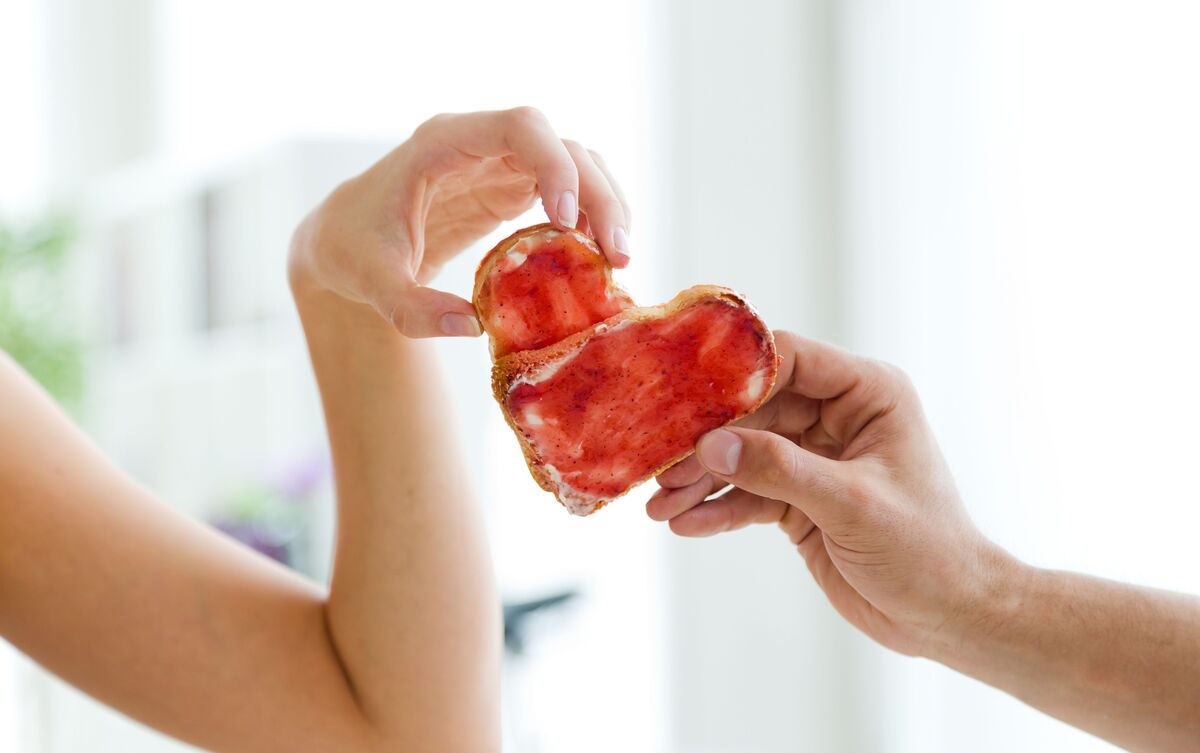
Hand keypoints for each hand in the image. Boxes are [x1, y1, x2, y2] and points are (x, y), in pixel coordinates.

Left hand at [288, 107, 631, 336]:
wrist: (345, 240)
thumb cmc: (351, 248)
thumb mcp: (370, 281)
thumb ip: (411, 308)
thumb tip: (471, 326)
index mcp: (443, 143)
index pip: (518, 126)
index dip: (553, 163)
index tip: (566, 217)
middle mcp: (481, 144)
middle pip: (562, 145)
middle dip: (597, 194)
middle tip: (616, 255)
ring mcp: (502, 164)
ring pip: (576, 163)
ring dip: (605, 205)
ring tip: (617, 260)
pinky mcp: (512, 189)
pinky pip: (568, 189)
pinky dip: (591, 218)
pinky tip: (598, 257)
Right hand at [647, 332, 1013, 656]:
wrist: (946, 615)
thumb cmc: (925, 549)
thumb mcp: (851, 503)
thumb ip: (780, 469)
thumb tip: (711, 446)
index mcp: (868, 394)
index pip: (789, 360)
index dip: (736, 373)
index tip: (685, 392)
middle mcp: (838, 416)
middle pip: (753, 409)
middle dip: (706, 440)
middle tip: (660, 462)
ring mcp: (815, 458)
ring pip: (743, 454)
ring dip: (701, 479)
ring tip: (660, 504)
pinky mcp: (800, 498)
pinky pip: (748, 493)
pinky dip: (717, 508)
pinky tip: (685, 524)